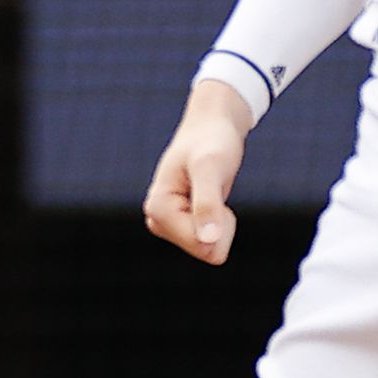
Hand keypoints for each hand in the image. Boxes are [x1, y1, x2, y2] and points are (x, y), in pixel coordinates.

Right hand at [143, 79, 249, 264]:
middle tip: (214, 188)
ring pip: (209, 249)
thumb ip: (207, 203)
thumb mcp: (210, 167)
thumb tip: (208, 240)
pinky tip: (209, 197)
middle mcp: (157, 219)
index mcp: (157, 209)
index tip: (211, 185)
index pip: (203, 246)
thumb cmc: (212, 141)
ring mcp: (169, 224)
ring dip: (220, 221)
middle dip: (220, 223)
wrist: (212, 126)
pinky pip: (211, 243)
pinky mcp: (180, 225)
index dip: (220, 219)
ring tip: (211, 190)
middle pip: (205, 251)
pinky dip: (220, 222)